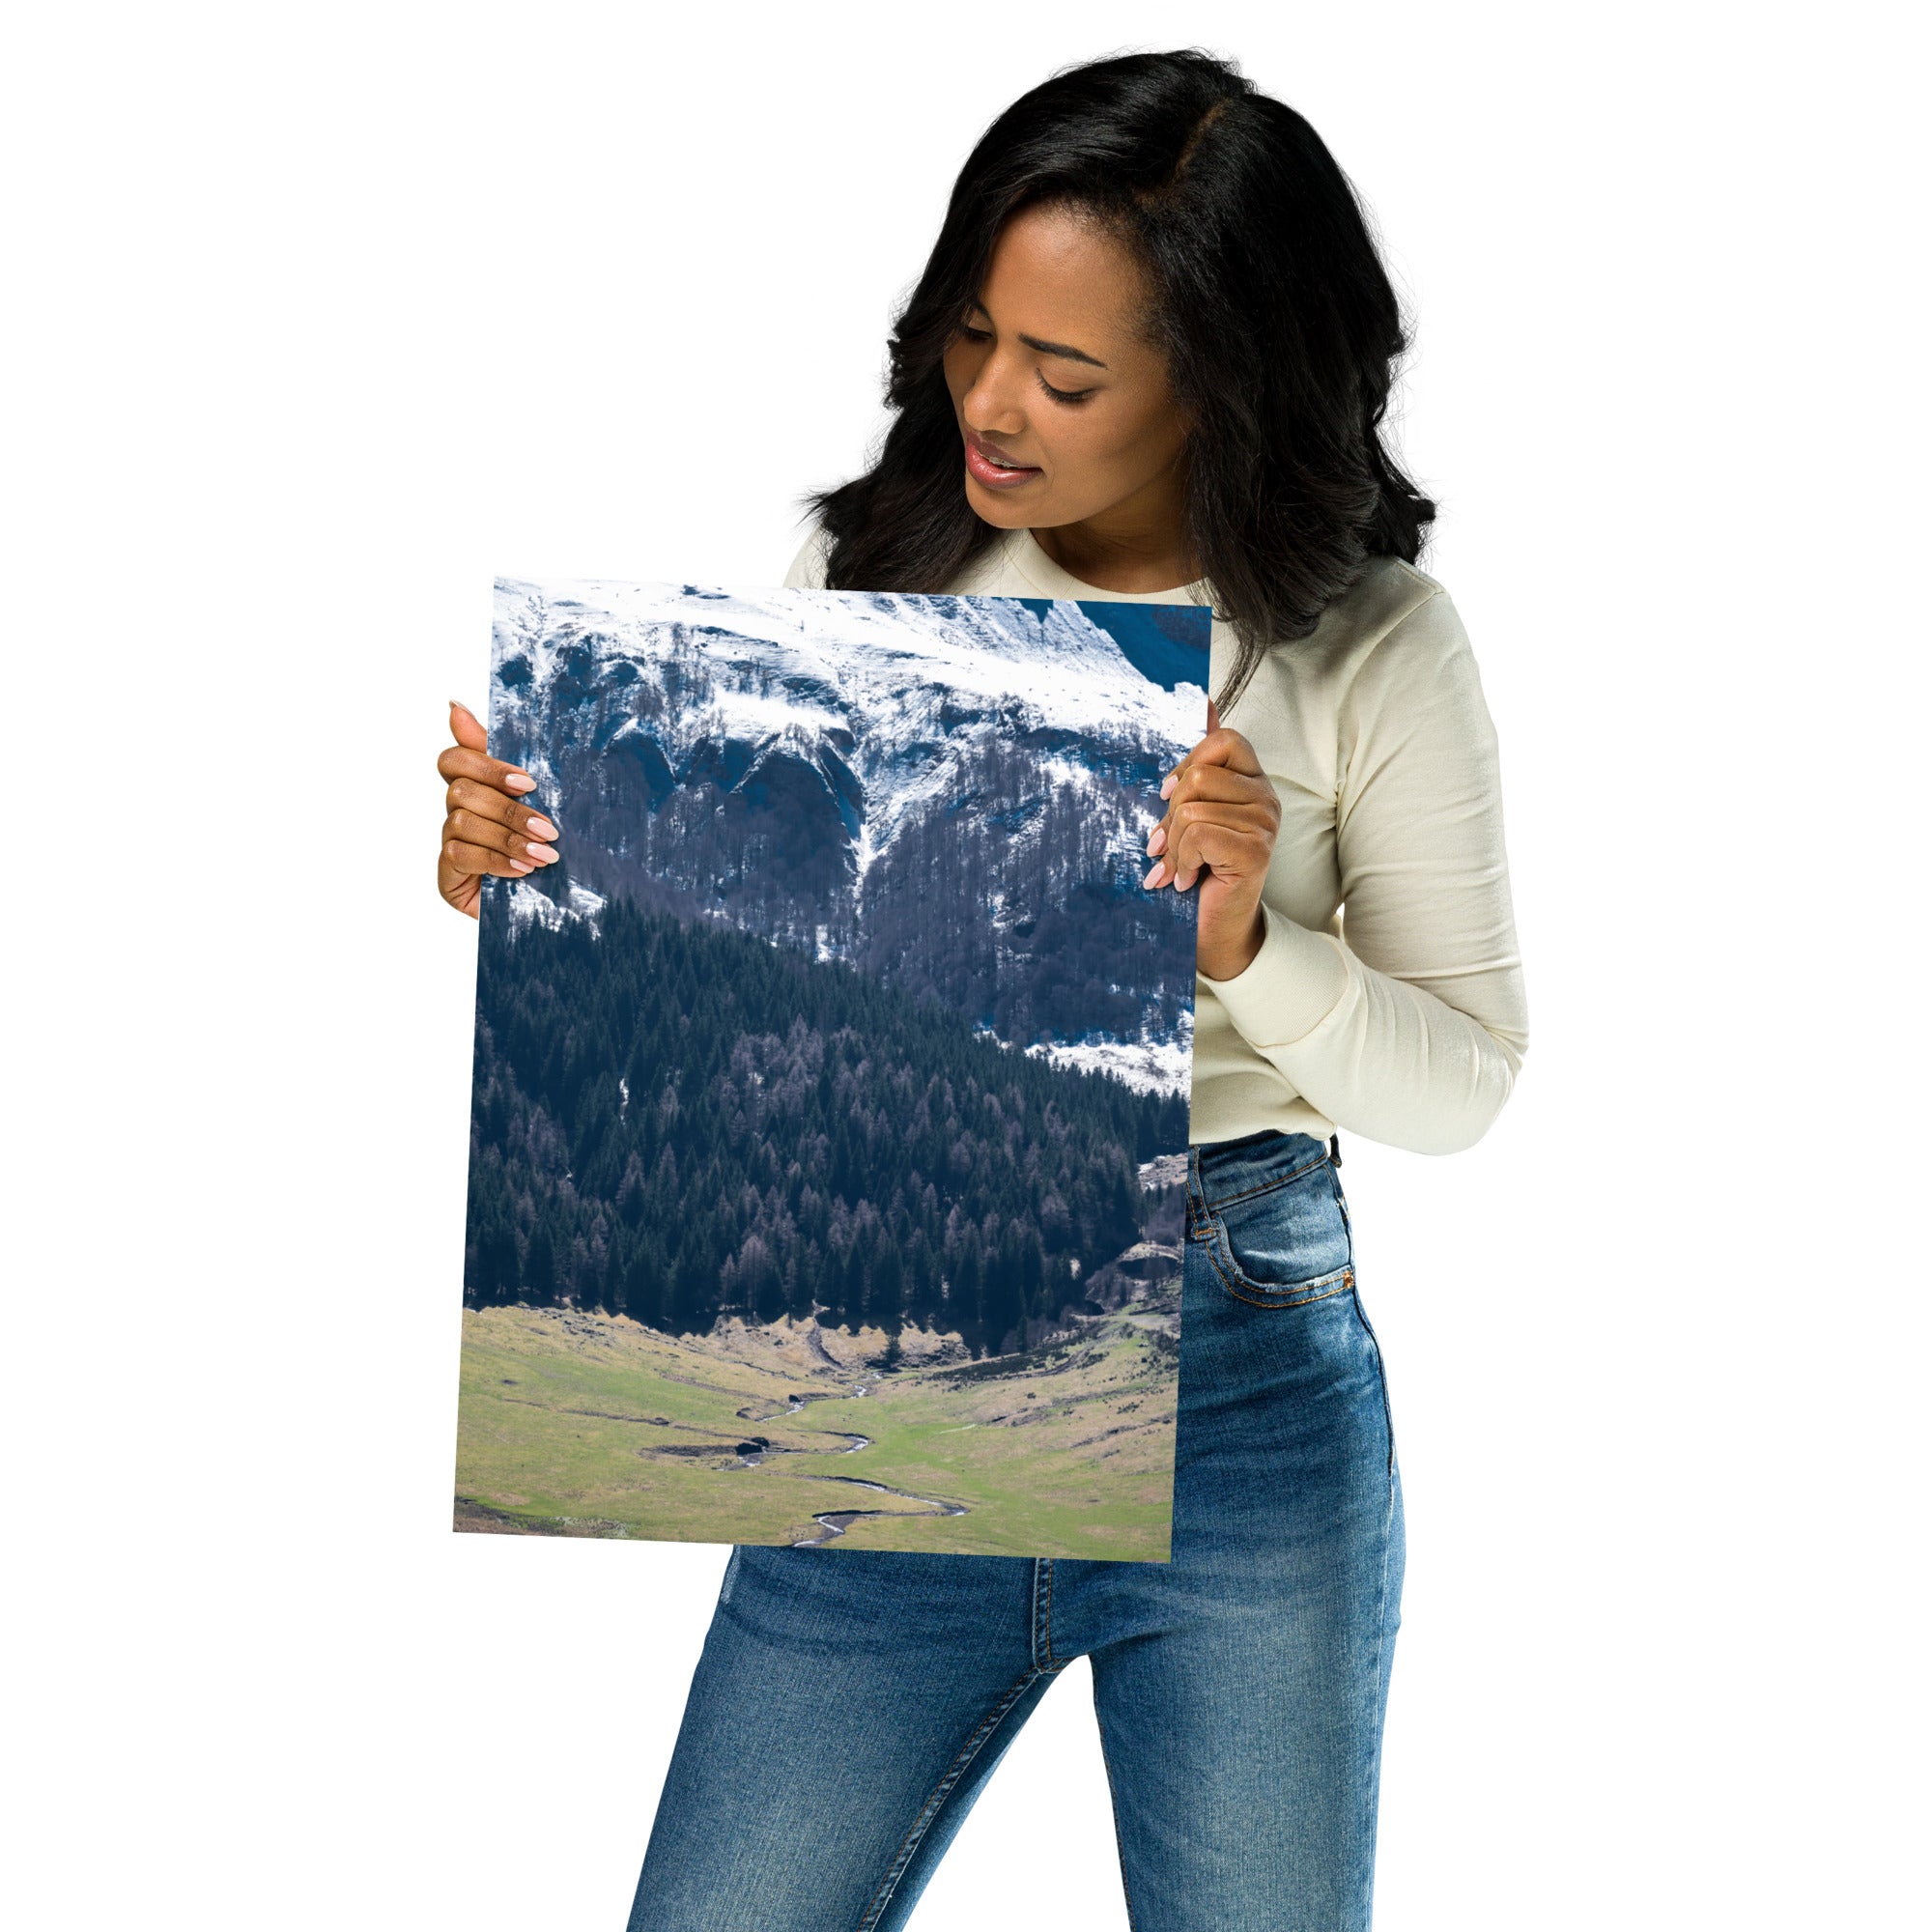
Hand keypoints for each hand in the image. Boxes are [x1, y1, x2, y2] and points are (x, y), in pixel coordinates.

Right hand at [436, 699, 559, 918]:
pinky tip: (523, 871)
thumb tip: (454, 704)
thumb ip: (508, 758)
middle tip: (550, 828)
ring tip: (545, 856)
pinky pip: (460, 855)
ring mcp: (450, 844)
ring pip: (462, 821)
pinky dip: (496, 860)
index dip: (486, 764)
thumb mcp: (541, 801)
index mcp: (477, 788)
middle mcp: (457, 812)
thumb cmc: (548, 848)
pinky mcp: (447, 876)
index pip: (454, 759)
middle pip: (461, 789)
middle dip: (509, 809)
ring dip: (508, 837)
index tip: (528, 782)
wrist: (557, 908)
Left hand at [1142, 697, 1279, 980]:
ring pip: (1193, 808)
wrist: (1212, 928)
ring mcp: (1266, 823)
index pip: (1222, 739)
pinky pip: (1199, 834)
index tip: (1168, 796)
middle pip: (1199, 775)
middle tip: (1168, 844)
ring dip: (1174, 845)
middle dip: (1171, 814)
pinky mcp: (1256, 850)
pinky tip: (1186, 880)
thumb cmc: (1198, 868)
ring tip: (1178, 867)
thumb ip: (1199, 762)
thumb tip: (1204, 700)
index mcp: (1252, 781)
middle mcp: (1267, 797)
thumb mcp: (1190, 810)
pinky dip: (1181, 861)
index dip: (1187, 764)